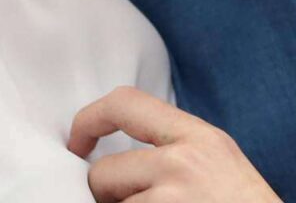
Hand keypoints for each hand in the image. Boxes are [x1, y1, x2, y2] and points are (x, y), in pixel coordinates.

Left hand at [68, 87, 280, 202]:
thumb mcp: (218, 160)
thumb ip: (176, 146)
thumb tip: (117, 149)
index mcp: (199, 136)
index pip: (123, 103)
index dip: (87, 120)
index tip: (77, 144)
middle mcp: (183, 163)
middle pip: (104, 172)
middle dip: (105, 195)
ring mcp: (171, 200)